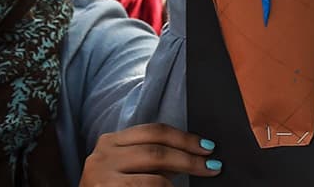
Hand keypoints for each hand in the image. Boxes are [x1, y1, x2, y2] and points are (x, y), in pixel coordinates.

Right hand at [80, 124, 219, 184]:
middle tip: (211, 167)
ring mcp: (102, 177)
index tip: (207, 147)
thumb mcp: (127, 167)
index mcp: (110, 141)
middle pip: (157, 151)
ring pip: (155, 179)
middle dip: (189, 159)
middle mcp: (103, 155)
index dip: (184, 138)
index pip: (154, 131)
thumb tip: (192, 154)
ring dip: (177, 182)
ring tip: (186, 185)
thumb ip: (152, 159)